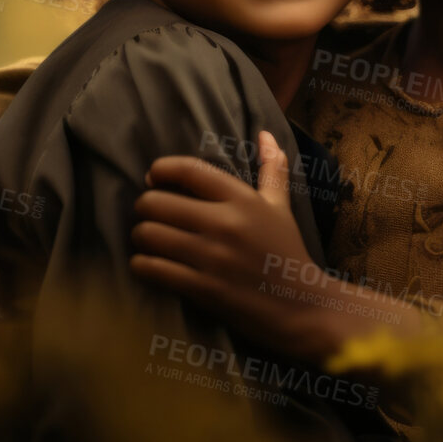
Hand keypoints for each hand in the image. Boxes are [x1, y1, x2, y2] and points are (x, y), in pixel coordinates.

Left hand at [128, 130, 340, 360]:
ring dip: (141, 237)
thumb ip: (271, 169)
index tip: (153, 178)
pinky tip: (147, 265)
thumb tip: (265, 134)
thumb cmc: (288, 253)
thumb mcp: (281, 207)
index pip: (188, 170)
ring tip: (148, 240)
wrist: (302, 307)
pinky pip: (152, 269)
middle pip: (156, 202)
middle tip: (150, 215)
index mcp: (242, 199)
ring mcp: (212, 257)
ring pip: (148, 235)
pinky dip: (141, 266)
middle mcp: (225, 223)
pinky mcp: (202, 288)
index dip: (160, 169)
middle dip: (145, 207)